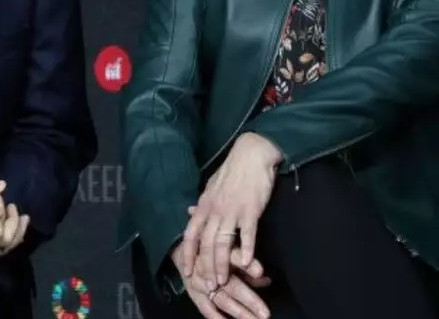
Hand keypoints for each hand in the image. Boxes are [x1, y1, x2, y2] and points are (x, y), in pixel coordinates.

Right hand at [171, 246, 270, 318]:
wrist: (184, 253)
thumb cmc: (212, 252)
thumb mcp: (229, 252)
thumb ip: (247, 267)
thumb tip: (267, 280)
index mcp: (220, 253)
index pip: (235, 258)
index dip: (248, 265)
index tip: (260, 272)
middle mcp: (210, 268)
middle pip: (232, 286)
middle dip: (249, 300)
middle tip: (265, 314)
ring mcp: (200, 283)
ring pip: (222, 300)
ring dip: (239, 312)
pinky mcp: (193, 293)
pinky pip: (206, 309)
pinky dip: (217, 317)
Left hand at [178, 133, 281, 288]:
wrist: (252, 153)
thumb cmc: (233, 170)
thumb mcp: (211, 186)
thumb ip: (202, 203)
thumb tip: (190, 214)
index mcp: (204, 205)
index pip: (190, 235)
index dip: (187, 255)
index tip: (186, 272)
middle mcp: (215, 210)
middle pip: (206, 244)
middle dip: (206, 267)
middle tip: (209, 286)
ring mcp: (232, 211)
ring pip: (223, 243)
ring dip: (222, 264)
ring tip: (223, 281)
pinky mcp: (251, 210)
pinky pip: (247, 233)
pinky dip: (246, 249)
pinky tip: (246, 263)